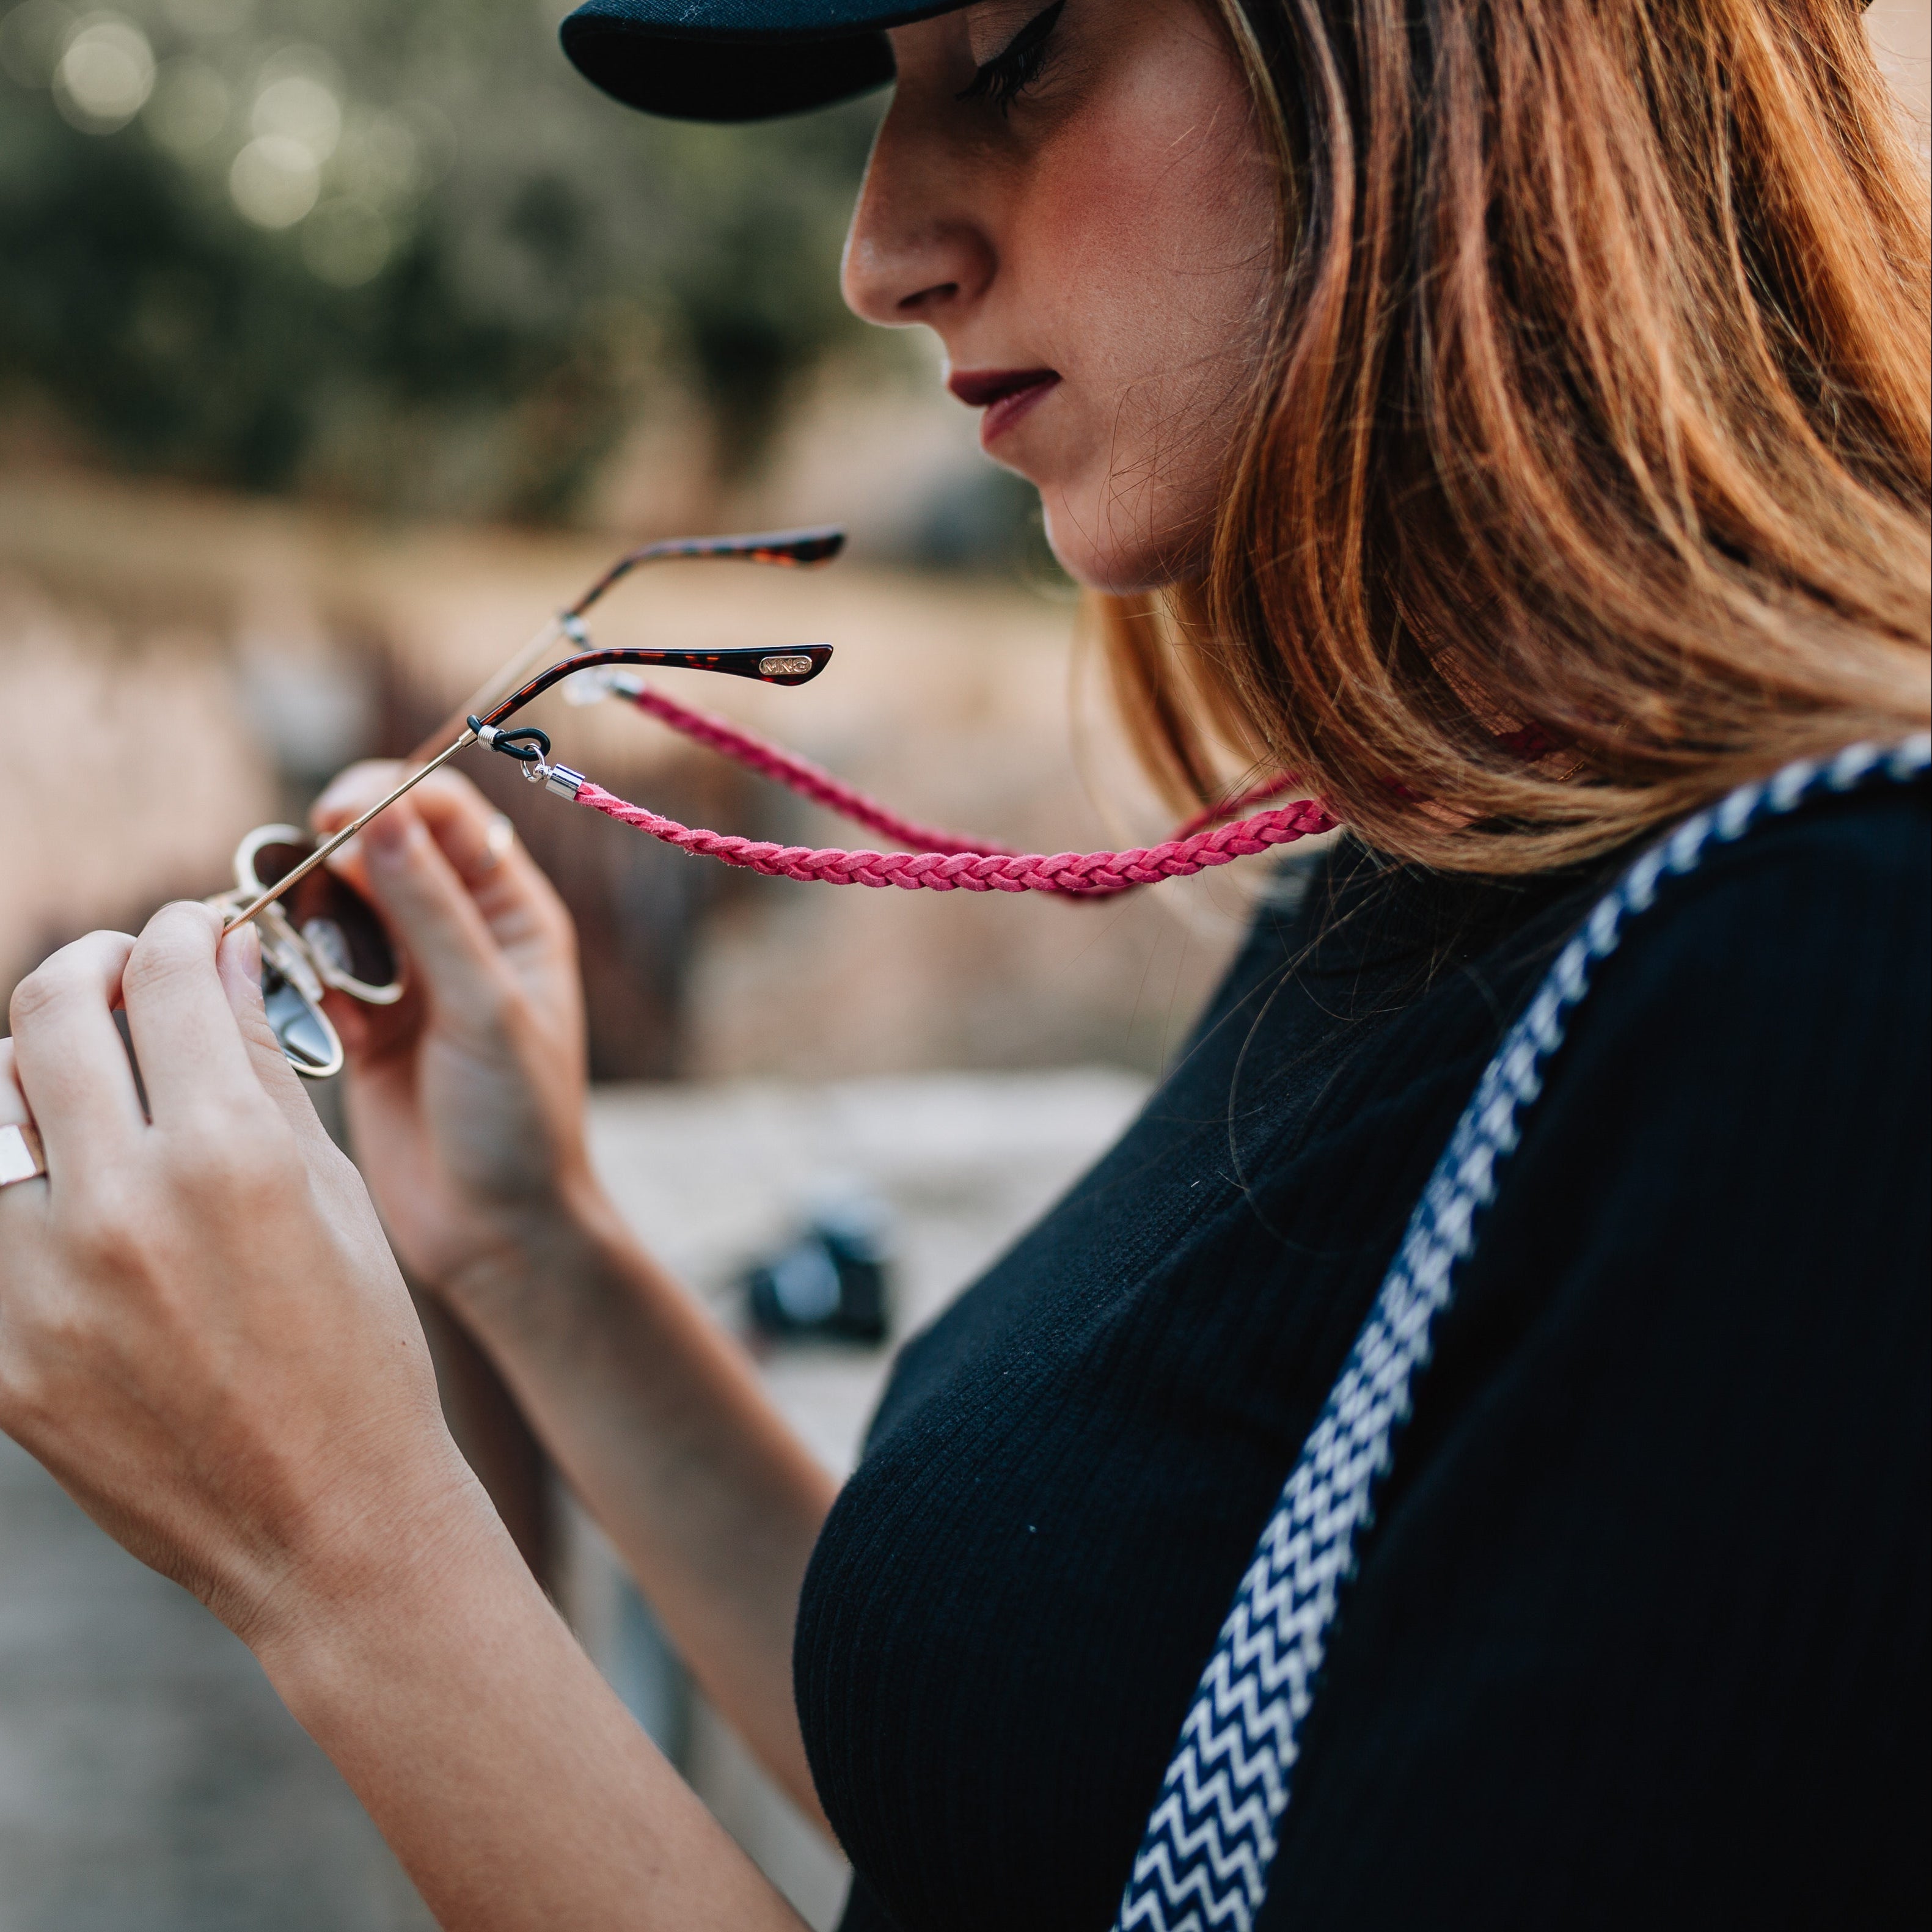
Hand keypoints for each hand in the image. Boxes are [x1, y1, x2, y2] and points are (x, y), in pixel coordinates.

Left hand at [0, 906, 484, 1644]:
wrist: (326, 1519)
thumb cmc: (358, 1349)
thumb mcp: (331, 1193)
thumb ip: (262, 1067)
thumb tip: (220, 958)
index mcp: (230, 1160)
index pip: (165, 976)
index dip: (177, 930)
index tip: (186, 931)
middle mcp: (121, 1209)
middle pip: (50, 1011)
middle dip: (91, 967)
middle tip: (121, 974)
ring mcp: (41, 1288)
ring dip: (35, 1068)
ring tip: (84, 1080)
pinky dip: (14, 1178)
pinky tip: (63, 1178)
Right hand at [311, 765, 597, 1301]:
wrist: (498, 1231)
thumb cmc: (519, 1122)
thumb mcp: (486, 1010)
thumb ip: (432, 914)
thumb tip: (382, 815)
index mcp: (512, 915)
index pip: (448, 815)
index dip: (389, 799)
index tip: (333, 816)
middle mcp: (460, 934)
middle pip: (382, 849)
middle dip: (333, 855)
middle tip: (294, 879)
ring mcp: (407, 978)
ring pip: (337, 908)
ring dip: (306, 916)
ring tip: (299, 952)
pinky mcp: (361, 1025)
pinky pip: (310, 970)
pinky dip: (295, 973)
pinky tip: (306, 1006)